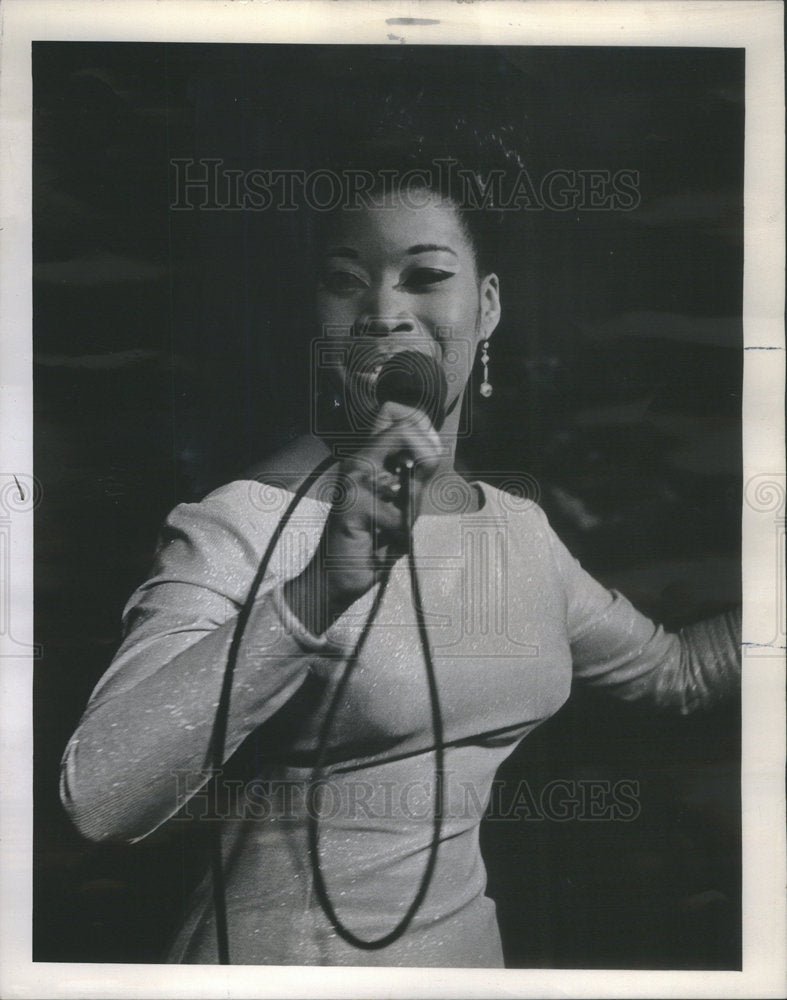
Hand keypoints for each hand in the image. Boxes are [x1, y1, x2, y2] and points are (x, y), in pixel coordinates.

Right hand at [283, 402, 441, 633]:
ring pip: (412, 488)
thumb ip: (415, 474)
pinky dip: (398, 539)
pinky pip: (401, 520)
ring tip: (385, 530)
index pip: (400, 416)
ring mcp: (354, 480)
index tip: (426, 463)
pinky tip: (377, 543)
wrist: (336, 575)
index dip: (425, 433)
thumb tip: (435, 448)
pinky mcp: (354, 504)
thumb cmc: (371, 540)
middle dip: (421, 479)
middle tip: (402, 508)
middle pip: (410, 432)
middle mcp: (358, 460)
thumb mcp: (400, 502)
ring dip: (407, 518)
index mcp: (367, 456)